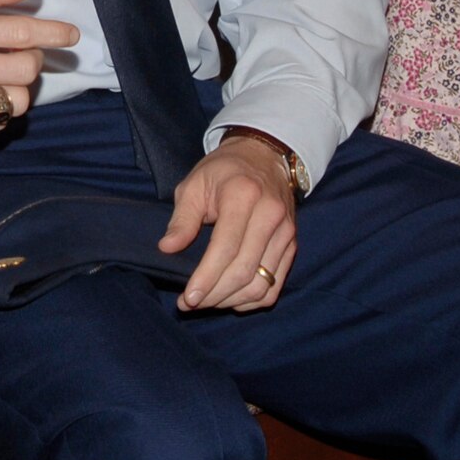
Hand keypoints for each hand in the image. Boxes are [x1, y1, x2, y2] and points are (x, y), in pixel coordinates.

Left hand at [161, 137, 296, 312]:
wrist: (263, 156)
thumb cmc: (223, 171)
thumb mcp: (194, 184)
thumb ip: (182, 218)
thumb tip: (167, 248)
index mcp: (243, 196)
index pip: (226, 248)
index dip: (206, 278)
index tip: (188, 297)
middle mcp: (270, 215)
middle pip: (244, 271)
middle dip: (214, 295)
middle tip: (190, 302)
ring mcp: (285, 232)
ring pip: (261, 284)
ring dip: (231, 300)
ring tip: (207, 301)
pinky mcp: (292, 244)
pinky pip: (275, 285)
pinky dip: (252, 299)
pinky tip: (231, 298)